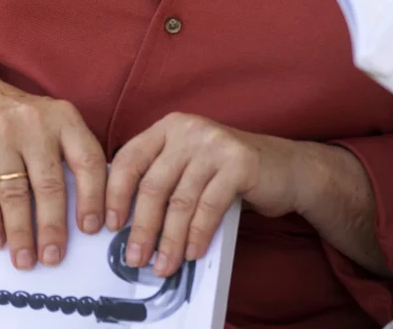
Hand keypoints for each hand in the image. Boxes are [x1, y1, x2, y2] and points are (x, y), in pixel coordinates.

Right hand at [0, 82, 106, 270]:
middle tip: (54, 257)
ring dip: (21, 231)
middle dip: (53, 226)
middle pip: (50, 184)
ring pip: (16, 193)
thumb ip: (70, 151)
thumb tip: (93, 201)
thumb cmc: (21, 115)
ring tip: (26, 259)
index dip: (94, 196)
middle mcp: (37, 125)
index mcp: (65, 118)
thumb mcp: (53, 120)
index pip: (88, 160)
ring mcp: (2, 135)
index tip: (94, 228)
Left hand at [106, 113, 297, 279]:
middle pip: (153, 185)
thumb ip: (162, 181)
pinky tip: (192, 251)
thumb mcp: (190, 167)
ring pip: (180, 200)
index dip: (114, 195)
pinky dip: (197, 234)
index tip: (106, 227)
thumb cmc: (230, 173)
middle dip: (141, 228)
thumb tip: (125, 226)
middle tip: (134, 258)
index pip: (129, 159)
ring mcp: (216, 142)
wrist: (286, 168)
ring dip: (169, 240)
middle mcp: (190, 129)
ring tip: (164, 265)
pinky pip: (209, 206)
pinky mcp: (239, 161)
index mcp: (170, 127)